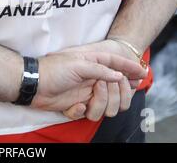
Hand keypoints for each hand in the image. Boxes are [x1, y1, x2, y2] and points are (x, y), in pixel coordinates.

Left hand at [31, 50, 146, 114]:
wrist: (34, 85)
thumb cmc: (54, 70)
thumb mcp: (78, 64)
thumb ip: (101, 69)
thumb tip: (118, 75)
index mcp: (93, 63)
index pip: (116, 63)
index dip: (130, 67)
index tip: (143, 72)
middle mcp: (93, 78)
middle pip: (117, 88)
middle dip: (113, 94)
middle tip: (100, 89)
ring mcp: (86, 92)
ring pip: (106, 105)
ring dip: (98, 106)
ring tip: (85, 99)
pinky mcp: (78, 105)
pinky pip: (90, 113)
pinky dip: (82, 112)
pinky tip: (75, 106)